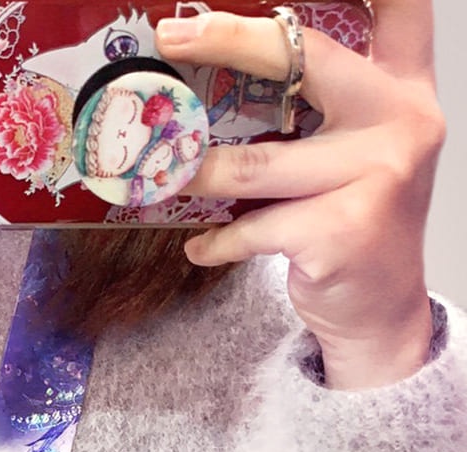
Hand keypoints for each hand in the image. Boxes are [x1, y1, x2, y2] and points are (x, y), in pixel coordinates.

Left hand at [155, 0, 443, 388]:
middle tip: (170, 37)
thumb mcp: (354, 151)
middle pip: (305, 56)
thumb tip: (218, 72)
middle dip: (227, 39)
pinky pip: (252, 227)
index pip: (399, 6)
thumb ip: (320, 107)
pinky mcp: (343, 229)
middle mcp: (400, 119)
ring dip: (195, 172)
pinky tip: (199, 247)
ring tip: (162, 177)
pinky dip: (216, 241)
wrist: (380, 307)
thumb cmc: (353, 221)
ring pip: (256, 162)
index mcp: (403, 88)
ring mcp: (377, 174)